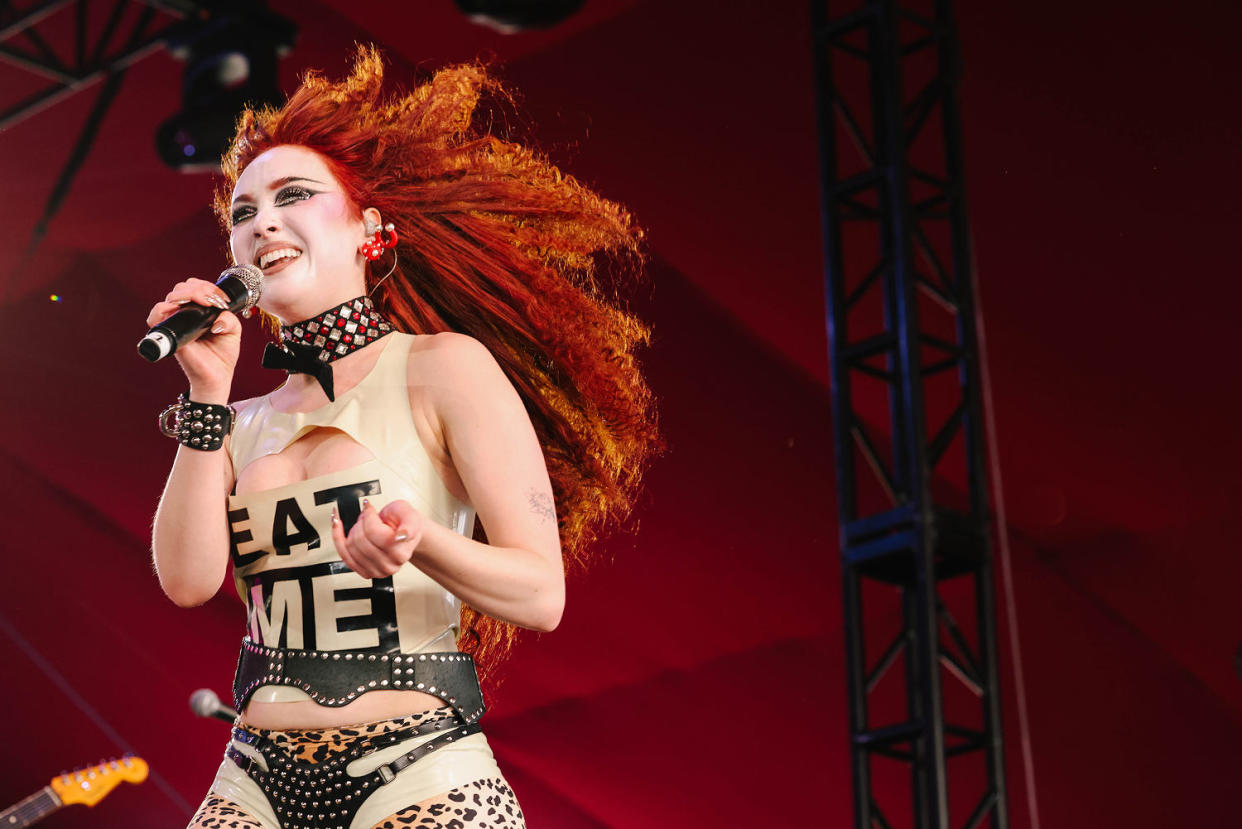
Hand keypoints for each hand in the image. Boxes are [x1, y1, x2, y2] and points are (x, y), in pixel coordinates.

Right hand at [145, 278, 242, 397]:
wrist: (217, 376)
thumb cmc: (222, 354)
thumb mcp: (233, 331)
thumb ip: (229, 318)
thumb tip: (217, 318)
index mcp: (198, 310)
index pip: (194, 286)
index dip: (207, 286)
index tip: (221, 298)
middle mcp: (184, 315)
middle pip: (181, 288)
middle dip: (199, 288)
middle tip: (213, 301)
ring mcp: (175, 323)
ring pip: (171, 297)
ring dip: (189, 294)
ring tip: (205, 303)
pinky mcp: (169, 335)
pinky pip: (156, 317)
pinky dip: (165, 309)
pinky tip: (183, 310)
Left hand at [331, 498, 425, 578]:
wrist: (403, 533)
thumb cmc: (404, 523)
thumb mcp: (410, 515)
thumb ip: (409, 525)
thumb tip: (402, 535)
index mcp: (401, 553)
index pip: (374, 532)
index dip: (369, 516)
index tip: (369, 507)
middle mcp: (389, 566)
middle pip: (360, 540)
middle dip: (361, 522)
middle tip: (368, 515)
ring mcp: (376, 571)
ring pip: (351, 546)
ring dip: (353, 529)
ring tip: (363, 523)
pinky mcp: (364, 572)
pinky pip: (344, 555)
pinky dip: (338, 539)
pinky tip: (338, 528)